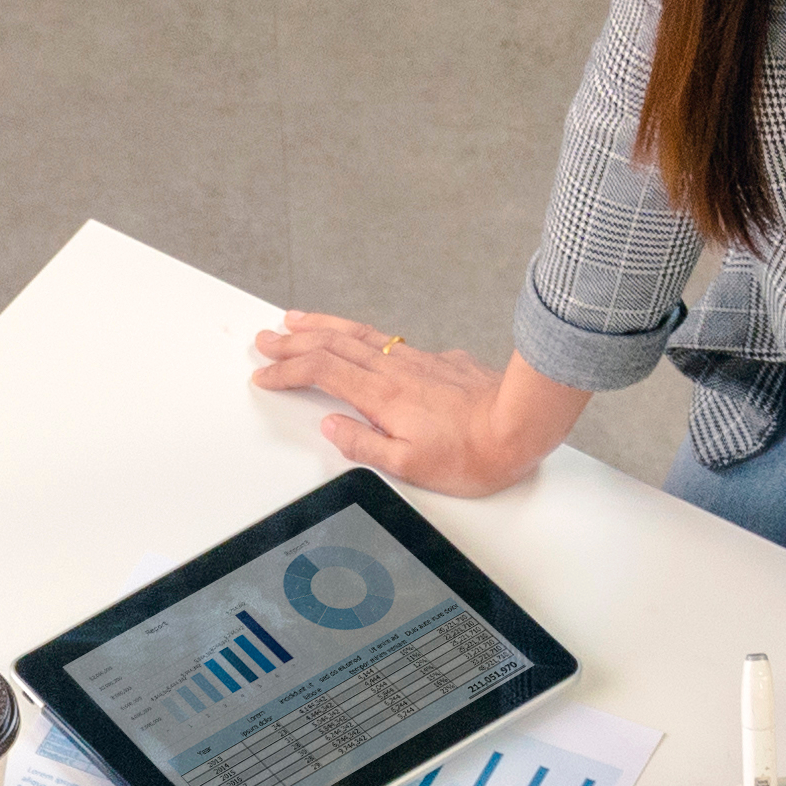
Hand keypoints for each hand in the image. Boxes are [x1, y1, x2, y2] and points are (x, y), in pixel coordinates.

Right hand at [243, 313, 548, 493]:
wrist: (521, 424)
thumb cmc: (473, 453)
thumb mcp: (411, 465)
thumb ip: (365, 445)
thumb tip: (332, 428)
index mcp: (382, 396)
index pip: (321, 373)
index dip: (287, 371)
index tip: (264, 374)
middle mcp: (395, 370)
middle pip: (332, 345)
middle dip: (292, 341)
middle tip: (265, 338)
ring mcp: (416, 360)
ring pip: (357, 334)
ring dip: (321, 326)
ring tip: (296, 320)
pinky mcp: (436, 359)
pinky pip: (384, 337)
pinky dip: (356, 332)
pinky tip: (355, 335)